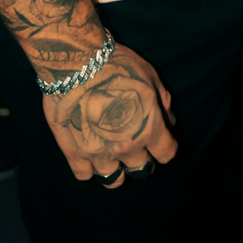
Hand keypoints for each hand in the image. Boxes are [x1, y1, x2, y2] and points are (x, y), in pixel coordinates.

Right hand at [43, 43, 177, 184]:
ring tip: (108, 155)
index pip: (166, 154)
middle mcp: (127, 147)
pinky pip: (84, 175)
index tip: (156, 141)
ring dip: (114, 170)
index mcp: (149, 129)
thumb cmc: (117, 65)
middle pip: (141, 169)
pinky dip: (87, 168)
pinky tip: (87, 154)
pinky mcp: (73, 153)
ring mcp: (99, 153)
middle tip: (131, 145)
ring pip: (112, 180)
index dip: (163, 148)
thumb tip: (169, 122)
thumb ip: (163, 103)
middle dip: (139, 159)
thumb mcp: (150, 77)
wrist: (76, 62)